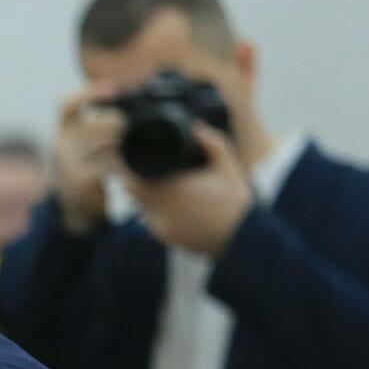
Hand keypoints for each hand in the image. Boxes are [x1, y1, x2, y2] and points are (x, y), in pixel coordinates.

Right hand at [50, 85, 124, 235]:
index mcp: (62, 131)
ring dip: (122, 146)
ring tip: (134, 147)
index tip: (114, 90)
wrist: (74, 208)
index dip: (88, 93)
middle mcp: (60, 145)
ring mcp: (68, 166)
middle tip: (134, 127)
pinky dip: (121, 166)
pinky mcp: (79, 183)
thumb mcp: (81, 142)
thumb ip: (96, 123)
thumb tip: (125, 101)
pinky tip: (128, 166)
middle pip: (94, 125)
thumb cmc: (84, 168)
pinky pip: (106, 168)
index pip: (66, 105)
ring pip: (102, 146)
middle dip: (118, 125)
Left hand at [121, 123, 255, 256]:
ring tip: (163, 182)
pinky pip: (151, 220)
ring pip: (140, 205)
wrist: (242, 241)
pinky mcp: (164, 237)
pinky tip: (171, 202)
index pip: (131, 176)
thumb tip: (195, 127)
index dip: (127, 165)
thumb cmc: (235, 202)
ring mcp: (160, 226)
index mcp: (173, 188)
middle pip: (131, 190)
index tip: (131, 154)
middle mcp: (161, 209)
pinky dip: (156, 210)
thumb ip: (212, 143)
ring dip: (145, 194)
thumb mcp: (227, 167)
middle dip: (134, 177)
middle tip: (144, 165)